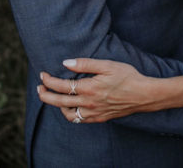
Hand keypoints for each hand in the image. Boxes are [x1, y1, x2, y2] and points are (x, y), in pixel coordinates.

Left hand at [37, 59, 154, 123]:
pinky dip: (70, 114)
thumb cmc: (127, 76)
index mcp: (89, 88)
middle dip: (45, 95)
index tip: (43, 74)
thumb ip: (85, 64)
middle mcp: (88, 103)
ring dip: (56, 106)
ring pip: (67, 114)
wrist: (143, 95)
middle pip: (59, 102)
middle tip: (38, 88)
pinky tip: (69, 107)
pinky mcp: (99, 118)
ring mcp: (93, 113)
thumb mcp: (107, 65)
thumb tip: (66, 63)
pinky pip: (78, 120)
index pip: (61, 86)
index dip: (48, 81)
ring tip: (53, 97)